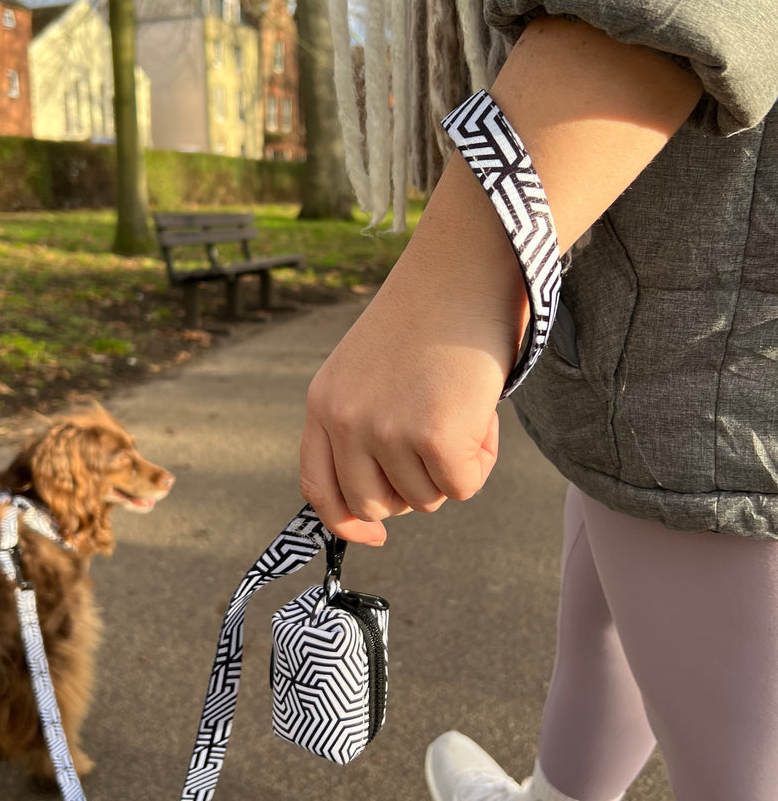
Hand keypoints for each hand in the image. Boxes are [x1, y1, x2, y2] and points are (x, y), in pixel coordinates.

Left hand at [300, 154, 525, 544]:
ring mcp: (385, 430)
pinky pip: (463, 486)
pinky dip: (482, 458)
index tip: (374, 535)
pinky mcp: (433, 435)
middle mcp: (344, 420)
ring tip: (462, 404)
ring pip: (426, 499)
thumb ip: (363, 426)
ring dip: (454, 465)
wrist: (465, 265)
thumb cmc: (431, 315)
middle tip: (443, 438)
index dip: (346, 521)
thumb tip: (385, 503)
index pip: (318, 487)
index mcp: (322, 402)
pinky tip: (482, 409)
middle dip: (415, 488)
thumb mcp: (370, 369)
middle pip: (377, 505)